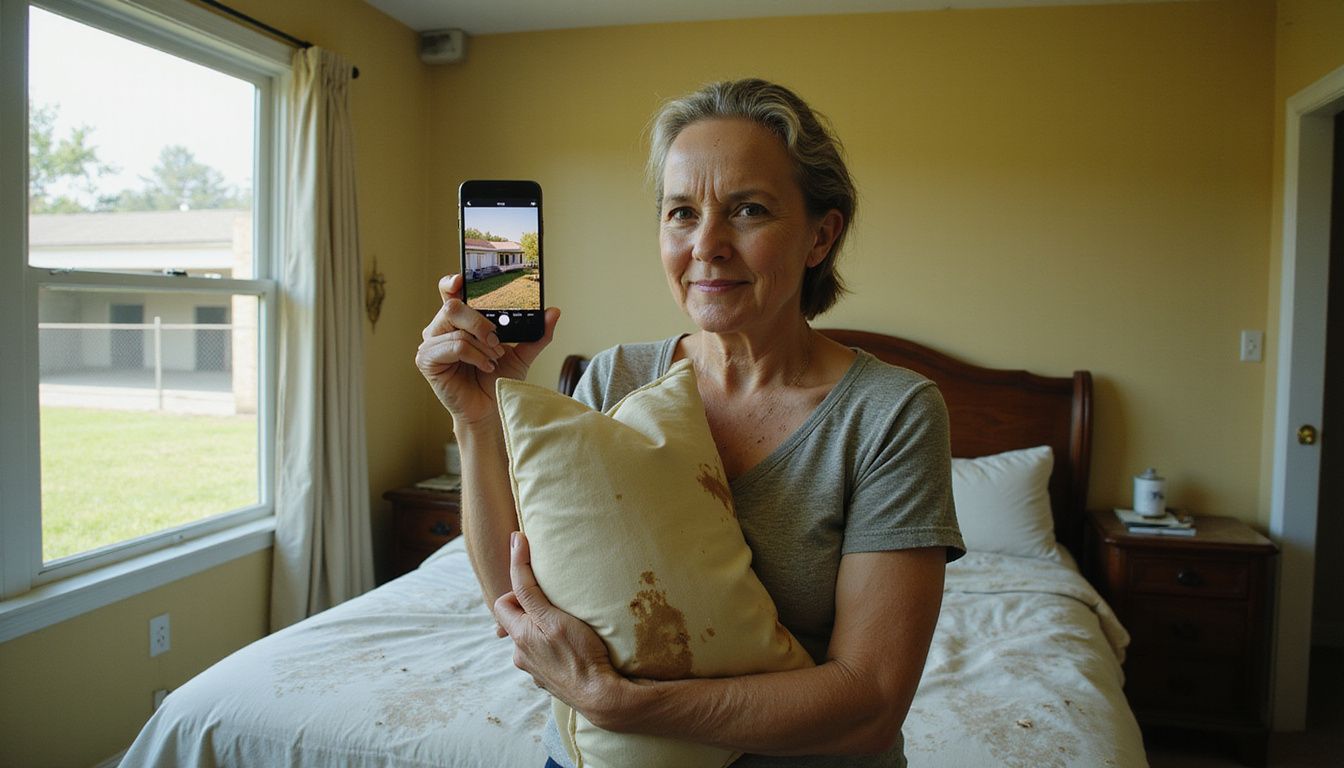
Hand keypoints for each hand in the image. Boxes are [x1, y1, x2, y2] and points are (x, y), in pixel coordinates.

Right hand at [414, 274, 560, 426]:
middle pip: (453, 306)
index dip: (452, 282)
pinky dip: (475, 355)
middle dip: (480, 322)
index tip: (462, 280)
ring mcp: (431, 344)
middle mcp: (441, 329)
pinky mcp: (427, 360)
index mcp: (459, 321)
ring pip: (455, 326)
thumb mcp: (522, 354)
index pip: (450, 293)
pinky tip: (485, 367)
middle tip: (497, 340)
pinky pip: (453, 346)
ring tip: (493, 359)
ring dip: (482, 344)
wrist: (492, 410)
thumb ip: (537, 333)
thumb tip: (554, 311)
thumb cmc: (499, 380)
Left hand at [494, 531, 626, 721]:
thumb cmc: (580, 652)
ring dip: (543, 630)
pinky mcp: (549, 681)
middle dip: (531, 610)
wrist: (600, 695)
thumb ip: (529, 588)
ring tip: (567, 627)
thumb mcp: (553, 616)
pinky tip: (571, 648)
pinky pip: (545, 657)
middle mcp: (521, 655)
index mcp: (519, 636)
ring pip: (532, 640)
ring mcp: (534, 671)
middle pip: (517, 621)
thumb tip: (514, 546)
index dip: (517, 587)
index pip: (503, 602)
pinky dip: (553, 649)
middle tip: (555, 603)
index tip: (528, 560)